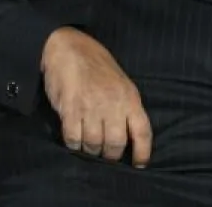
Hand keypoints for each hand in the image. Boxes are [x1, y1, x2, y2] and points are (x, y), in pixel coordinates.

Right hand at [41, 27, 151, 167]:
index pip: (143, 131)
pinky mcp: (70, 109)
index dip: (143, 152)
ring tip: (89, 147)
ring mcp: (91, 108)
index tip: (140, 165)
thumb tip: (128, 133)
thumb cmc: (97, 65)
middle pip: (116, 144)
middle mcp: (113, 105)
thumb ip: (126, 106)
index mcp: (130, 97)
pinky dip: (74, 144)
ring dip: (91, 151)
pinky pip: (73, 139)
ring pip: (94, 145)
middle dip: (111, 156)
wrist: (68, 48)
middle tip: (106, 156)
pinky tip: (74, 140)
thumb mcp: (121, 82)